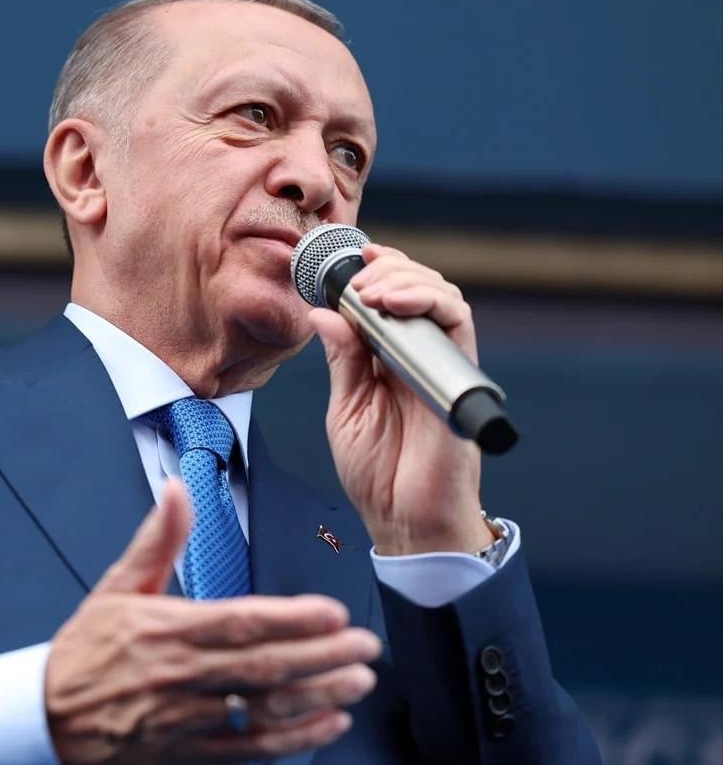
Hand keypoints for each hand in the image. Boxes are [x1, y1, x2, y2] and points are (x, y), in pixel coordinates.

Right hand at [45, 479, 381, 762]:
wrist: (47, 714)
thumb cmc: (86, 649)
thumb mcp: (117, 585)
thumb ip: (157, 538)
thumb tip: (176, 489)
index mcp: (164, 628)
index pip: (240, 621)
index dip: (293, 619)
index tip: (333, 613)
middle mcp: (179, 674)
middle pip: (263, 665)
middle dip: (322, 657)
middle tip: (364, 647)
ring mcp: (185, 718)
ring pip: (263, 709)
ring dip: (317, 696)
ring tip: (357, 683)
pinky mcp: (187, 752)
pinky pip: (248, 750)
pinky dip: (292, 739)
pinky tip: (326, 724)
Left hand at [309, 244, 491, 555]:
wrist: (405, 521)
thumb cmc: (378, 475)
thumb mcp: (347, 410)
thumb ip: (342, 360)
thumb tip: (324, 313)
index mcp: (389, 362)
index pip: (390, 301)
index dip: (376, 272)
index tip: (350, 260)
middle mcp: (419, 358)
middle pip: (419, 289)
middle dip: (388, 270)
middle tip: (357, 277)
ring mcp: (441, 366)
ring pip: (442, 297)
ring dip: (405, 280)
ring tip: (371, 288)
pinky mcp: (458, 379)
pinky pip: (457, 326)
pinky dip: (430, 303)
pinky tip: (395, 304)